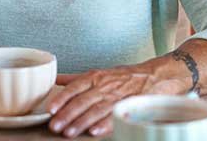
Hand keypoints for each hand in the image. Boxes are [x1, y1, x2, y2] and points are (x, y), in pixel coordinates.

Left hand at [47, 67, 187, 137]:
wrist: (156, 75)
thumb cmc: (124, 76)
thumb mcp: (99, 73)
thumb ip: (76, 79)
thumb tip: (54, 79)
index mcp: (95, 76)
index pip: (75, 87)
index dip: (62, 98)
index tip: (50, 109)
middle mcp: (104, 85)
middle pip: (83, 100)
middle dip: (68, 114)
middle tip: (55, 125)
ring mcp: (117, 96)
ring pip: (96, 110)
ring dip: (82, 122)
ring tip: (69, 132)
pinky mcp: (129, 106)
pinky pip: (115, 116)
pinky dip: (105, 124)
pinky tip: (95, 132)